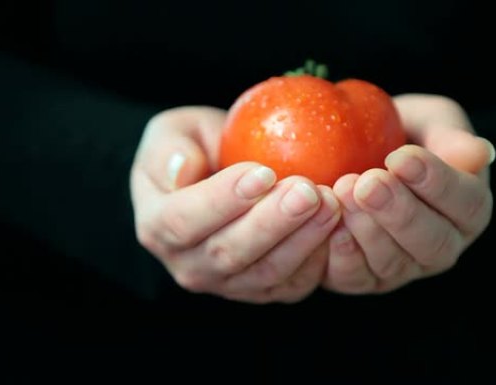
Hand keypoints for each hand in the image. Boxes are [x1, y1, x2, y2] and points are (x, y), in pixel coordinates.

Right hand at [130, 107, 340, 302]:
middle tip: (308, 191)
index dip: (223, 199)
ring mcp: (226, 284)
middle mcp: (188, 264)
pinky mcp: (262, 290)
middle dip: (272, 222)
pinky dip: (317, 261)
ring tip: (331, 204)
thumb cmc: (195, 149)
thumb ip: (169, 149)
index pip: (184, 219)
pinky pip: (291, 285)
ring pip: (265, 273)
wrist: (220, 178)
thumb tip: (181, 173)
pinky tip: (339, 228)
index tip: (262, 173)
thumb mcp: (174, 131)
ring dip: (301, 241)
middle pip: (229, 253)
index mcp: (156, 225)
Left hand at [323, 94, 494, 293]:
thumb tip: (481, 153)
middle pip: (432, 244)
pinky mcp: (362, 278)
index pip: (468, 205)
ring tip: (342, 192)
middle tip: (369, 183)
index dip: (438, 184)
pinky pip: (354, 276)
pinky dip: (339, 253)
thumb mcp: (427, 121)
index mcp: (468, 210)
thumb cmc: (399, 133)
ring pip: (393, 263)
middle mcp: (440, 247)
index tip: (402, 158)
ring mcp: (402, 268)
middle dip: (399, 212)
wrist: (350, 152)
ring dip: (366, 230)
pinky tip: (327, 223)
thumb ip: (450, 135)